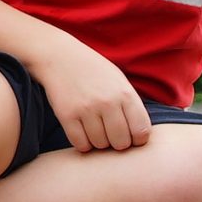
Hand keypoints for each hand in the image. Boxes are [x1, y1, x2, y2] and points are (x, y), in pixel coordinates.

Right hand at [33, 41, 151, 153]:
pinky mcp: (67, 115)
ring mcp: (87, 109)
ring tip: (94, 128)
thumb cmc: (94, 72)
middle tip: (110, 133)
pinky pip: (81, 144)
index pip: (142, 132)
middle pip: (121, 143)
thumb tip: (140, 137)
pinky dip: (82, 143)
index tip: (129, 135)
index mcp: (125, 93)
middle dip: (117, 142)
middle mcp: (108, 102)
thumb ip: (131, 106)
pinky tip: (82, 131)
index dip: (137, 139)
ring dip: (98, 142)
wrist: (60, 57)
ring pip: (100, 145)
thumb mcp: (119, 82)